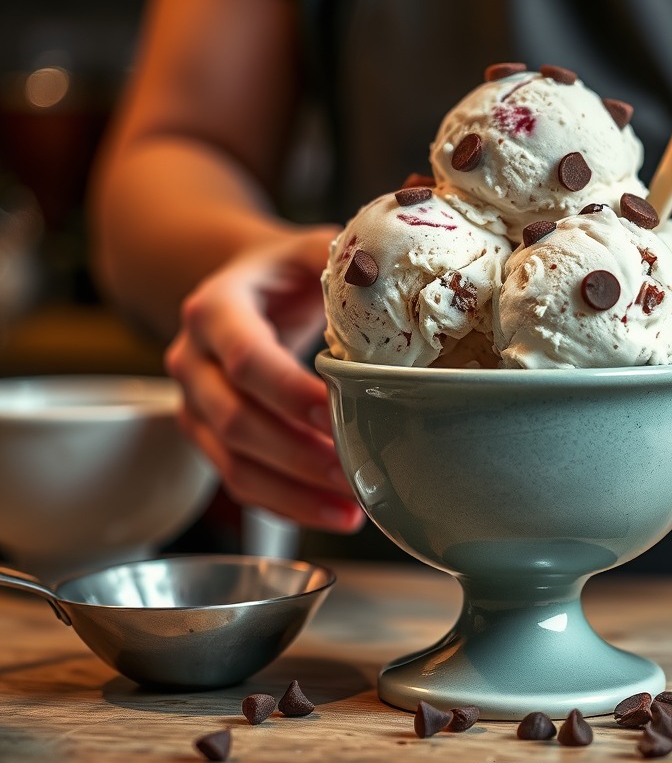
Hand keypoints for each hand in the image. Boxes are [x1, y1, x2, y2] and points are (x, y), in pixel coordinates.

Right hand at [165, 227, 363, 531]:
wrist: (246, 287)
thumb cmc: (285, 272)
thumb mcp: (308, 249)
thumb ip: (343, 256)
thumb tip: (388, 269)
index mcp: (216, 309)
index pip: (246, 358)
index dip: (288, 391)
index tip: (335, 411)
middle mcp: (192, 359)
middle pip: (235, 420)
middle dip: (297, 454)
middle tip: (353, 471)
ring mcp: (194, 403)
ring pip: (232, 462)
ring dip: (293, 492)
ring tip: (351, 508)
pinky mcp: (208, 435)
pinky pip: (239, 480)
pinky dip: (285, 504)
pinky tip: (332, 512)